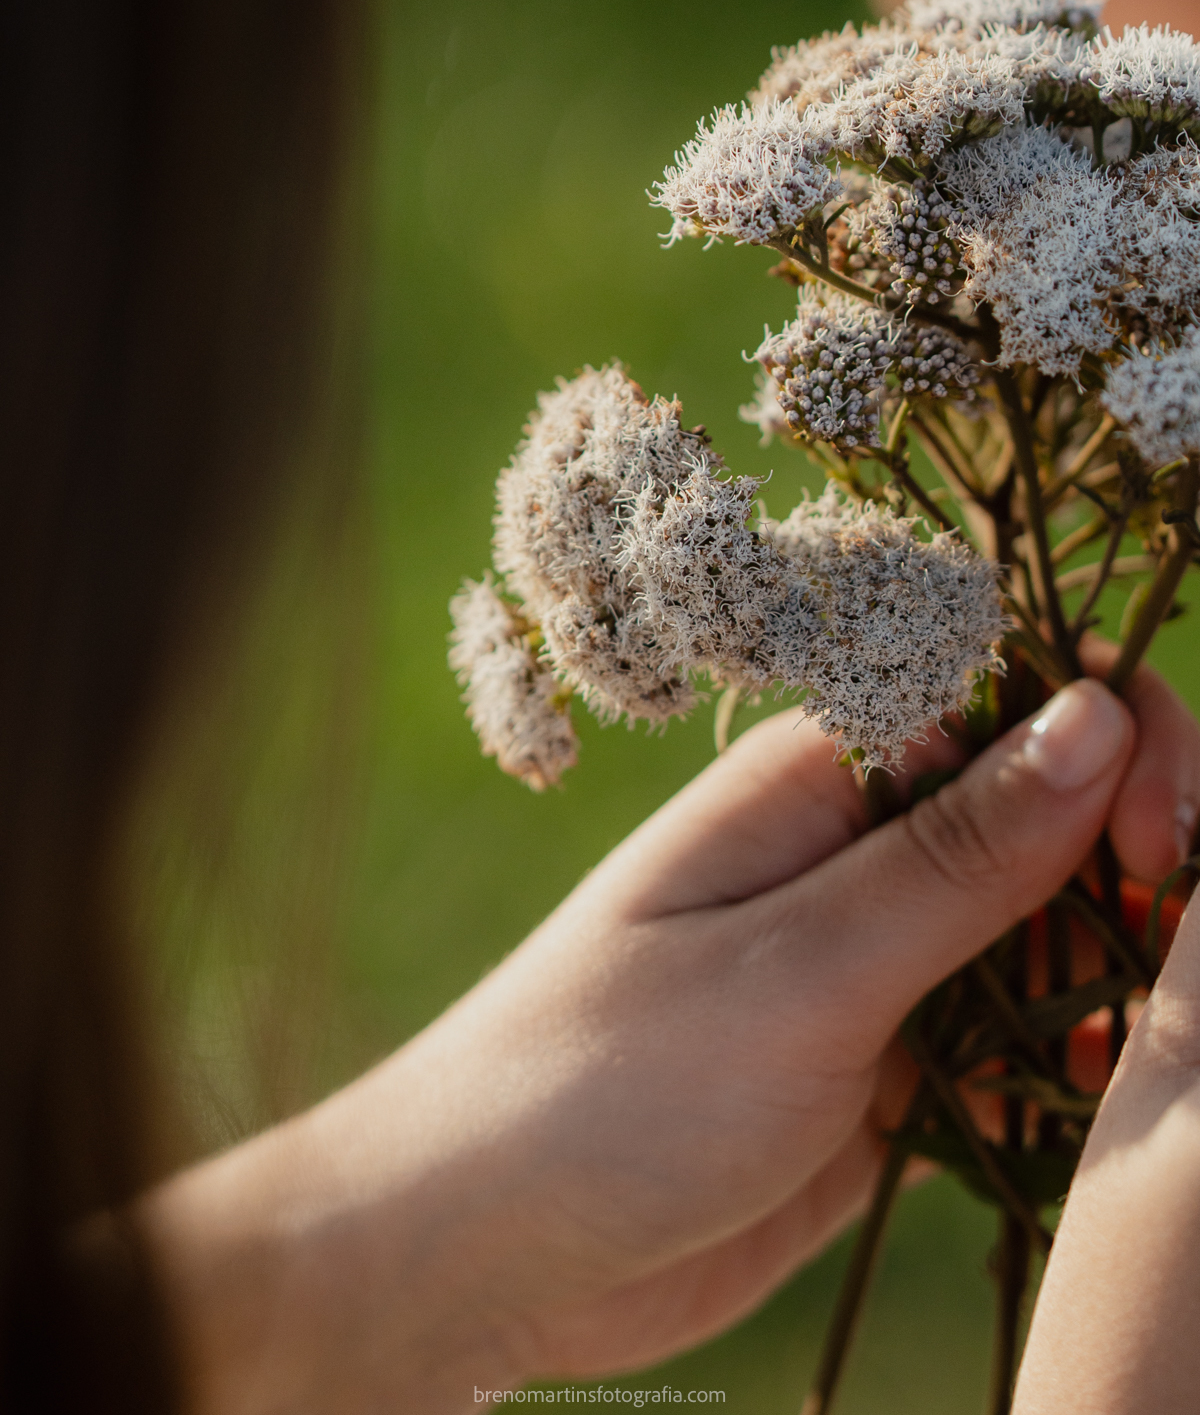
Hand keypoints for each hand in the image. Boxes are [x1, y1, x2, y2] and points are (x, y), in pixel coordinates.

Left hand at [145, 668, 1199, 1413]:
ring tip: (1144, 1036)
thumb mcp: (800, 964)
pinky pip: (1011, 1048)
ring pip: (1044, 935)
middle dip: (1135, 867)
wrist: (491, 1244)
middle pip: (1050, 817)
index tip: (1164, 846)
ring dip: (1110, 971)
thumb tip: (1102, 709)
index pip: (1013, 698)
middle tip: (1174, 954)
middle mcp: (861, 857)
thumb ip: (958, 854)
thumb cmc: (611, 1077)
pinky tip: (1089, 1098)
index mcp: (826, 779)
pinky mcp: (885, 1074)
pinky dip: (1064, 1068)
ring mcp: (877, 968)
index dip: (1120, 740)